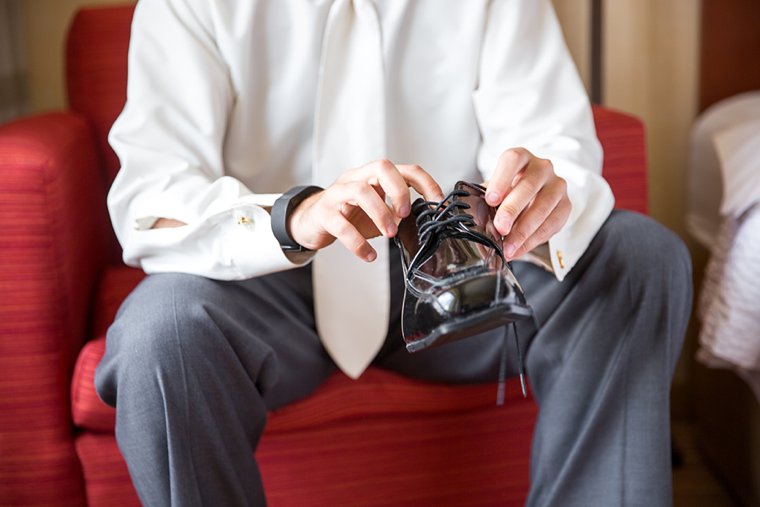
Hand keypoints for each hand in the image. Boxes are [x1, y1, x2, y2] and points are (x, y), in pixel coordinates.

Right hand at [289, 160, 443, 261]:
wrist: (311, 222)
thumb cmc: (348, 215)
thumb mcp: (377, 211)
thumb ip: (398, 213)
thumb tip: (424, 222)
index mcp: (372, 177)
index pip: (404, 169)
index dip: (425, 183)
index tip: (437, 203)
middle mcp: (354, 178)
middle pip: (381, 167)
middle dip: (398, 190)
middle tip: (406, 214)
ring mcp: (337, 194)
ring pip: (360, 190)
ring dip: (380, 213)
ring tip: (389, 234)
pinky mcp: (323, 213)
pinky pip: (340, 225)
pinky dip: (357, 242)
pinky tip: (369, 255)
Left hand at [485, 147, 570, 260]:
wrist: (532, 197)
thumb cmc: (508, 192)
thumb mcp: (492, 191)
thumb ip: (480, 200)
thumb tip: (467, 217)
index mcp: (520, 158)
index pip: (512, 160)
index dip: (501, 180)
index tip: (490, 200)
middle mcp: (542, 168)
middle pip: (528, 186)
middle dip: (512, 210)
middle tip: (500, 228)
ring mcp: (557, 185)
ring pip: (543, 206)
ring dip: (524, 230)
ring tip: (508, 246)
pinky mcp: (566, 205)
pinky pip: (552, 224)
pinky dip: (534, 240)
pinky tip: (519, 249)